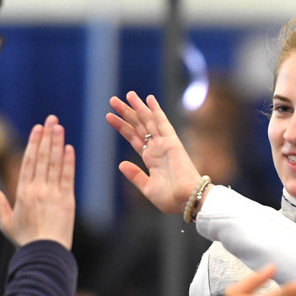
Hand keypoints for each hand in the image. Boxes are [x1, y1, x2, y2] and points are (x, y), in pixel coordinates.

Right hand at [0, 115, 75, 248]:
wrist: (45, 253)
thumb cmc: (25, 240)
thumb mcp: (6, 223)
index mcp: (22, 193)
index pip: (28, 162)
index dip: (33, 143)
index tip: (37, 129)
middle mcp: (38, 189)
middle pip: (42, 157)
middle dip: (46, 136)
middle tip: (51, 119)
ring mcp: (53, 193)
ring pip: (55, 164)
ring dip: (57, 144)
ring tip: (59, 128)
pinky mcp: (67, 200)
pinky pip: (67, 177)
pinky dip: (68, 162)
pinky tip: (69, 148)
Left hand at [107, 91, 203, 213]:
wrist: (187, 201)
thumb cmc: (170, 199)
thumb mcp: (147, 188)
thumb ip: (135, 175)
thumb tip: (121, 164)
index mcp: (150, 159)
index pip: (133, 137)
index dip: (121, 126)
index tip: (109, 116)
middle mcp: (157, 148)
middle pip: (138, 125)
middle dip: (126, 112)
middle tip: (113, 100)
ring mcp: (164, 144)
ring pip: (148, 121)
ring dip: (138, 107)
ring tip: (127, 95)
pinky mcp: (172, 142)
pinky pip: (163, 123)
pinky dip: (156, 110)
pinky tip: (149, 99)